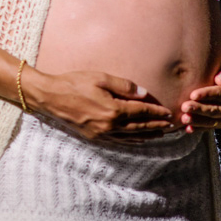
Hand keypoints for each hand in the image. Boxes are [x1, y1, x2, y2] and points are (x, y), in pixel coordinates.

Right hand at [24, 68, 173, 144]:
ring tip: (160, 134)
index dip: (156, 112)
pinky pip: (118, 142)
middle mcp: (109, 125)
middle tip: (170, 125)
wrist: (51, 97)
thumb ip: (124, 86)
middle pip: (139, 127)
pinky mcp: (94, 137)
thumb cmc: (74, 83)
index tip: (168, 112)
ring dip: (147, 136)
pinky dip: (131, 141)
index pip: (141, 111)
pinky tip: (137, 139)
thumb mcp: (100, 78)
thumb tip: (143, 94)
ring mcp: (101, 134)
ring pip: (130, 138)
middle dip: (156, 125)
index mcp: (113, 110)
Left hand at [180, 63, 220, 132]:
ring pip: (211, 121)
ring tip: (184, 118)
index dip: (207, 94)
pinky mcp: (219, 123)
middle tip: (184, 107)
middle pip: (215, 109)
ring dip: (197, 120)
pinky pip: (208, 127)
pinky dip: (197, 128)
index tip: (193, 94)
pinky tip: (187, 128)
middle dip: (199, 109)